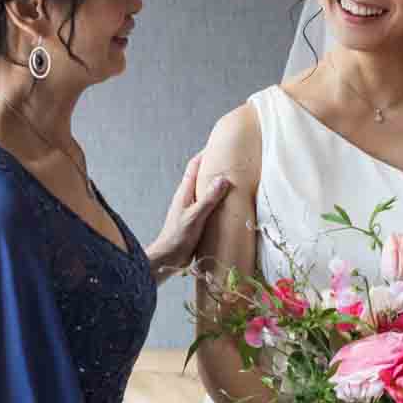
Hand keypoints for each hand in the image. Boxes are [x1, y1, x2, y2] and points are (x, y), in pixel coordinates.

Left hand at [147, 152, 233, 280]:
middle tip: (230, 161)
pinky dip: (218, 200)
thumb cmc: (178, 237)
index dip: (205, 154)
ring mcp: (191, 208)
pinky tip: (228, 205)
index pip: (194, 166)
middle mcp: (187, 197)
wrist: (168, 258)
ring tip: (233, 180)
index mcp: (185, 192)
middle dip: (213, 166)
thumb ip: (209, 198)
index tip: (218, 145)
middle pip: (200, 175)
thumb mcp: (195, 216)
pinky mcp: (196, 219)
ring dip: (216, 184)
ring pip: (204, 190)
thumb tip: (223, 179)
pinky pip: (208, 204)